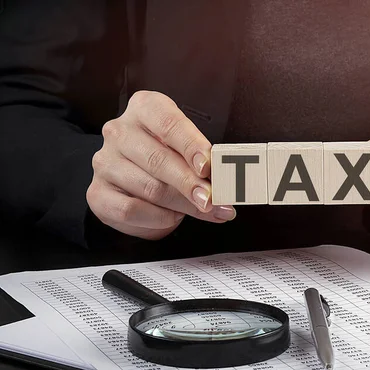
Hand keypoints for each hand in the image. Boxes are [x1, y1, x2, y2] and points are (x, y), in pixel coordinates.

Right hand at [86, 91, 235, 239]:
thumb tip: (226, 183)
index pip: (169, 124)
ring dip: (183, 205)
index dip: (191, 146)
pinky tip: (174, 217)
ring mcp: (105, 162)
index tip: (208, 166)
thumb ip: (202, 160)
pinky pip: (131, 210)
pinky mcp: (98, 192)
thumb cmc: (168, 156)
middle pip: (159, 160)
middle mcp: (119, 131)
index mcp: (145, 108)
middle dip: (191, 183)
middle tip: (213, 199)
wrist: (133, 177)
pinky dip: (158, 218)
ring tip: (205, 210)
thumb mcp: (185, 148)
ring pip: (150, 188)